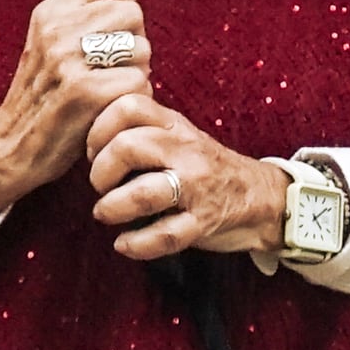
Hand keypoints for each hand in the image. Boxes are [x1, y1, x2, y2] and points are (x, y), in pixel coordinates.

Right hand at [0, 0, 149, 221]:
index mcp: (48, 13)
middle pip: (132, 11)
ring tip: (111, 87)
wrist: (11, 147)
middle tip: (114, 66)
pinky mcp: (85, 93)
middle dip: (134, 40)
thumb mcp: (41, 42)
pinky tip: (112, 107)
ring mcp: (70, 61)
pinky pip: (139, 81)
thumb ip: (65, 8)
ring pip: (141, 48)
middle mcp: (57, 30)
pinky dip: (134, 98)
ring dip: (137, 72)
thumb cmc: (38, 95)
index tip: (115, 23)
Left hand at [85, 92, 292, 265]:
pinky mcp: (204, 222)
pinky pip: (165, 235)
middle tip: (99, 186)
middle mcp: (186, 150)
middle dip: (100, 171)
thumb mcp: (179, 135)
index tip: (93, 152)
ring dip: (112, 207)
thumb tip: (88, 134)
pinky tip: (124, 244)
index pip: (128, 105)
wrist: (261, 197)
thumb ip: (143, 129)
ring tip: (105, 213)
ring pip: (145, 193)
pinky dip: (136, 244)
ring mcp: (197, 187)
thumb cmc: (207, 167)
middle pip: (128, 146)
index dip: (98, 128)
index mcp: (175, 124)